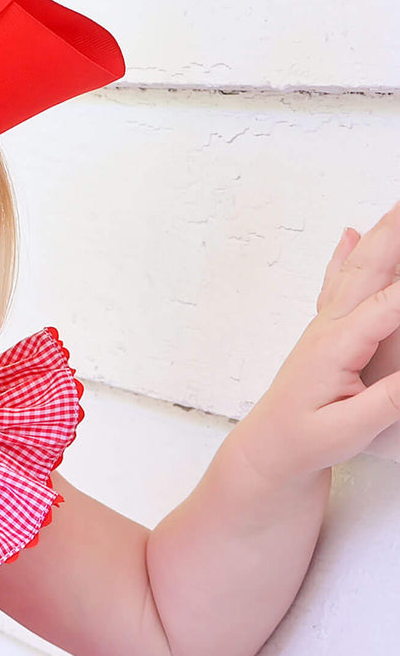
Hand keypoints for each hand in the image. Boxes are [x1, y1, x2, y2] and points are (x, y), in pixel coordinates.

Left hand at [230, 200, 399, 487]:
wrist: (268, 449)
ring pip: (356, 268)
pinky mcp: (328, 331)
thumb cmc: (303, 441)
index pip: (390, 305)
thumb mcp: (349, 429)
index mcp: (336, 346)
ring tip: (397, 206)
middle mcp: (329, 326)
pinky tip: (349, 234)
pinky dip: (350, 253)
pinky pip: (341, 282)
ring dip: (381, 234)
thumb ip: (389, 400)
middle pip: (369, 269)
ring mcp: (326, 324)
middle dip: (395, 234)